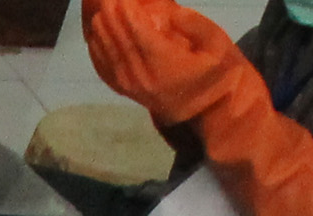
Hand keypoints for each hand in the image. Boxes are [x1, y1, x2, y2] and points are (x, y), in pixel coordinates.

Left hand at [82, 0, 249, 127]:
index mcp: (165, 64)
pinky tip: (95, 30)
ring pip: (106, 51)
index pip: (138, 32)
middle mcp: (141, 76)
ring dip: (101, 25)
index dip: (127, 9)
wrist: (207, 107)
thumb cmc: (216, 70)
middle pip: (117, 38)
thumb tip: (172, 11)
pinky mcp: (123, 89)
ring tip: (102, 4)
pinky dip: (96, 45)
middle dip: (111, 12)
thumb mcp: (217, 45)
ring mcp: (129, 85)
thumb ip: (196, 25)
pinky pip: (102, 66)